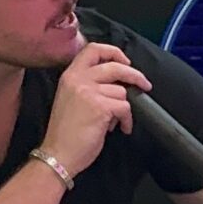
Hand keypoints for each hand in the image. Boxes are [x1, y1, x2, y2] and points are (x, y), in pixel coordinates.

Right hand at [41, 43, 151, 176]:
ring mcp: (89, 92)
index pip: (93, 49)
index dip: (113, 52)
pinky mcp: (100, 107)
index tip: (125, 62)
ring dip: (124, 108)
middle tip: (145, 85)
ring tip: (115, 121)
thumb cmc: (65, 132)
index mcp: (69, 75)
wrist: (57, 154)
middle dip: (135, 75)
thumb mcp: (70, 98)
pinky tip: (121, 128)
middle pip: (115, 66)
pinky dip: (127, 120)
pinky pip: (125, 108)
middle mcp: (78, 79)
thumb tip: (117, 83)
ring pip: (121, 92)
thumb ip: (88, 85)